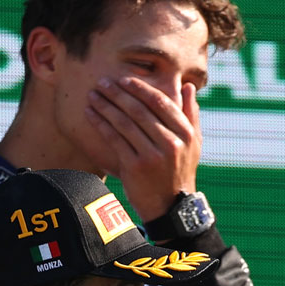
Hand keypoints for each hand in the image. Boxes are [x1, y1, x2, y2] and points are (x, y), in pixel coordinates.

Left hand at [84, 77, 202, 222]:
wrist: (171, 205)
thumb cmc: (180, 170)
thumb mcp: (193, 144)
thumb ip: (191, 114)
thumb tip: (188, 86)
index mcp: (186, 134)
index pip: (161, 103)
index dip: (141, 89)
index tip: (124, 80)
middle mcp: (171, 143)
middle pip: (140, 111)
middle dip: (119, 94)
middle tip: (103, 82)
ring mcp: (153, 155)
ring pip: (125, 123)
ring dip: (106, 106)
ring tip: (93, 95)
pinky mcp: (136, 167)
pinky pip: (115, 140)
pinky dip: (101, 125)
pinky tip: (91, 115)